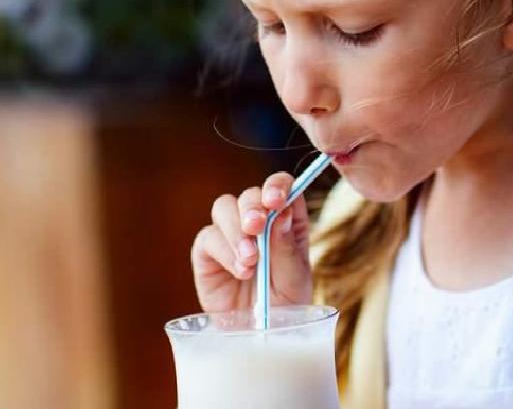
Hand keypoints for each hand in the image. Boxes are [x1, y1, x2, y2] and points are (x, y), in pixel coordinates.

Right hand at [191, 172, 312, 313]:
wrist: (261, 337)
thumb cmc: (286, 305)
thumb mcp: (296, 278)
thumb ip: (287, 247)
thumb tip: (281, 213)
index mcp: (286, 220)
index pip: (281, 186)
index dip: (277, 185)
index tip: (276, 200)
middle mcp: (258, 222)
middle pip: (250, 194)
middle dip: (252, 207)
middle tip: (257, 227)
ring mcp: (230, 235)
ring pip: (224, 207)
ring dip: (236, 229)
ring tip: (250, 260)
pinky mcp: (207, 254)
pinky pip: (207, 238)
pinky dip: (224, 251)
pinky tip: (240, 271)